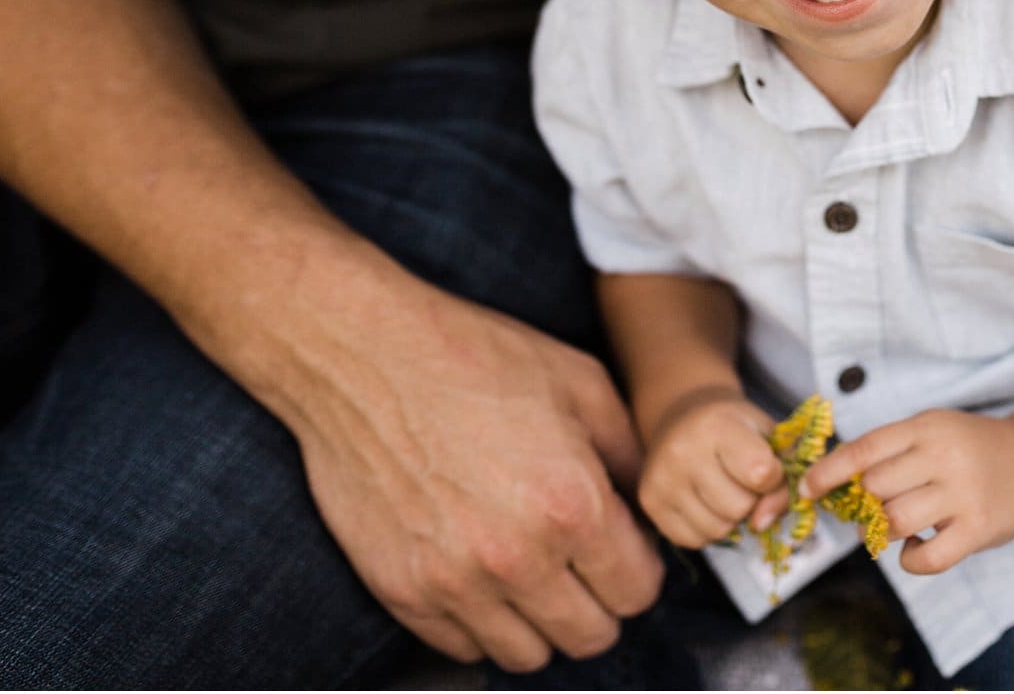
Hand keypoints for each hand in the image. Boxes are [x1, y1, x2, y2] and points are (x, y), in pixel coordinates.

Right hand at [273, 264, 663, 673]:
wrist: (363, 357)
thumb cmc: (474, 357)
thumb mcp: (582, 384)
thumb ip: (631, 455)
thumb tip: (650, 508)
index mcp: (572, 506)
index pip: (638, 592)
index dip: (640, 568)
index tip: (623, 547)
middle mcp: (516, 558)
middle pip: (590, 636)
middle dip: (600, 601)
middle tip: (584, 562)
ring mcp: (453, 583)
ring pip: (528, 656)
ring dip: (541, 620)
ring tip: (534, 571)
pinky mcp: (400, 592)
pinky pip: (462, 649)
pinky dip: (482, 624)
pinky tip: (483, 574)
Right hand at [636, 389, 788, 547]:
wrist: (683, 417)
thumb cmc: (735, 428)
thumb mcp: (769, 436)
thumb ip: (784, 479)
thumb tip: (763, 523)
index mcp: (718, 426)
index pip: (761, 473)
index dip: (773, 477)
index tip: (765, 465)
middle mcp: (682, 451)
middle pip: (739, 508)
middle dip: (750, 500)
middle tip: (740, 480)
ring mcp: (662, 479)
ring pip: (718, 530)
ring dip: (730, 519)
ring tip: (722, 490)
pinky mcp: (649, 502)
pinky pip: (694, 540)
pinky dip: (707, 529)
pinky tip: (703, 502)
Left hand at [802, 408, 1013, 573]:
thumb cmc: (970, 449)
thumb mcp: (933, 430)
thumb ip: (891, 451)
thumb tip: (835, 484)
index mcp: (926, 427)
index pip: (864, 449)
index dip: (828, 472)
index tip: (806, 488)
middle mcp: (944, 456)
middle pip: (875, 488)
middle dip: (861, 504)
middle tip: (868, 510)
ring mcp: (963, 493)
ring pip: (895, 521)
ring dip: (883, 531)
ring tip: (894, 526)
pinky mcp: (979, 529)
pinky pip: (925, 558)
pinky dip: (909, 559)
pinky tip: (917, 546)